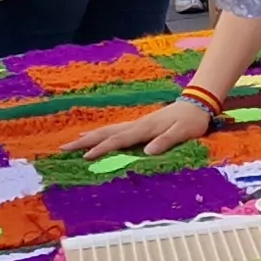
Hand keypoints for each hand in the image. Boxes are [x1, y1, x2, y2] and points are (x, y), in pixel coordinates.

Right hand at [66, 96, 213, 157]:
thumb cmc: (191, 120)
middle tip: (63, 148)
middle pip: (106, 133)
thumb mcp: (183, 132)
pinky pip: (116, 130)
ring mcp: (137, 124)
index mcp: (145, 128)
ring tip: (73, 142)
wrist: (197, 103)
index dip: (102, 149)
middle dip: (85, 141)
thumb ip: (166, 141)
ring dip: (91, 136)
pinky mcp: (140, 125)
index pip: (119, 140)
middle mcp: (137, 125)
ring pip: (109, 130)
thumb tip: (147, 152)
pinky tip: (97, 136)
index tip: (86, 157)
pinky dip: (103, 134)